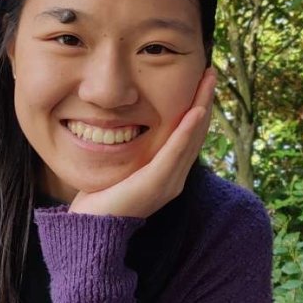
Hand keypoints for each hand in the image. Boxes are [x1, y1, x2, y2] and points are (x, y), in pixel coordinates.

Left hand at [69, 66, 216, 218]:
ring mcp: (169, 182)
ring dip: (202, 106)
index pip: (188, 134)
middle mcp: (175, 177)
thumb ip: (129, 151)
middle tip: (210, 72)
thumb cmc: (100, 200)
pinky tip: (195, 111)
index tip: (199, 81)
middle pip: (196, 132)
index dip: (196, 106)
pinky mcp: (156, 184)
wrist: (91, 231)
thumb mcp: (120, 167)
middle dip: (205, 100)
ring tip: (208, 81)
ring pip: (191, 137)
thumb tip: (121, 126)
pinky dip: (186, 131)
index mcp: (168, 173)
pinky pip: (175, 152)